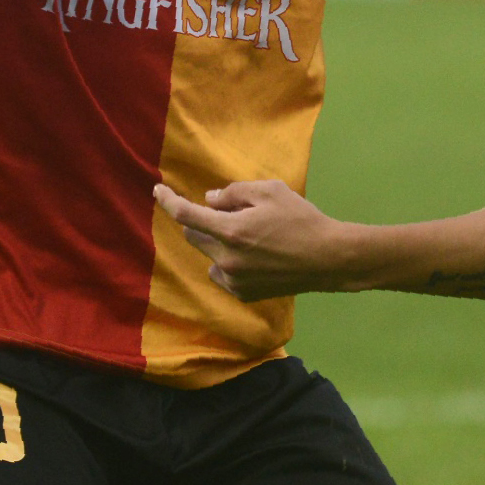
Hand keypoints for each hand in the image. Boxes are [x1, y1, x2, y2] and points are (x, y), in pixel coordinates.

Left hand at [153, 180, 356, 300]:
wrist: (328, 259)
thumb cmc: (301, 219)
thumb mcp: (270, 191)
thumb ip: (235, 192)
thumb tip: (209, 200)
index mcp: (231, 230)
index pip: (185, 215)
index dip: (167, 200)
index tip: (157, 190)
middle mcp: (226, 258)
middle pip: (194, 235)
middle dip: (202, 221)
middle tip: (228, 214)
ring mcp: (234, 280)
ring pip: (209, 255)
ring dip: (217, 242)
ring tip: (250, 237)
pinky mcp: (243, 294)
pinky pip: (222, 273)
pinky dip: (228, 262)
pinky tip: (255, 257)